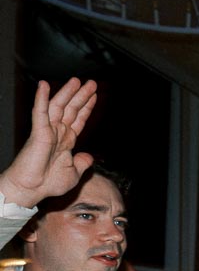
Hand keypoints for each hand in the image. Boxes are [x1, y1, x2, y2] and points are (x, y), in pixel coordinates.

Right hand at [0, 79, 97, 207]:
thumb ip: (81, 163)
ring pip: (58, 106)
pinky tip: (45, 85)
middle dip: (82, 96)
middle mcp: (57, 133)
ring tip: (77, 81)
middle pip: (71, 109)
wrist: (32, 189)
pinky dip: (42, 98)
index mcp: (66, 141)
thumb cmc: (48, 183)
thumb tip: (88, 156)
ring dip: (67, 93)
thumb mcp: (73, 173)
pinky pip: (40, 112)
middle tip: (92, 83)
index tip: (94, 96)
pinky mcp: (38, 132)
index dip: (87, 107)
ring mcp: (48, 131)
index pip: (78, 119)